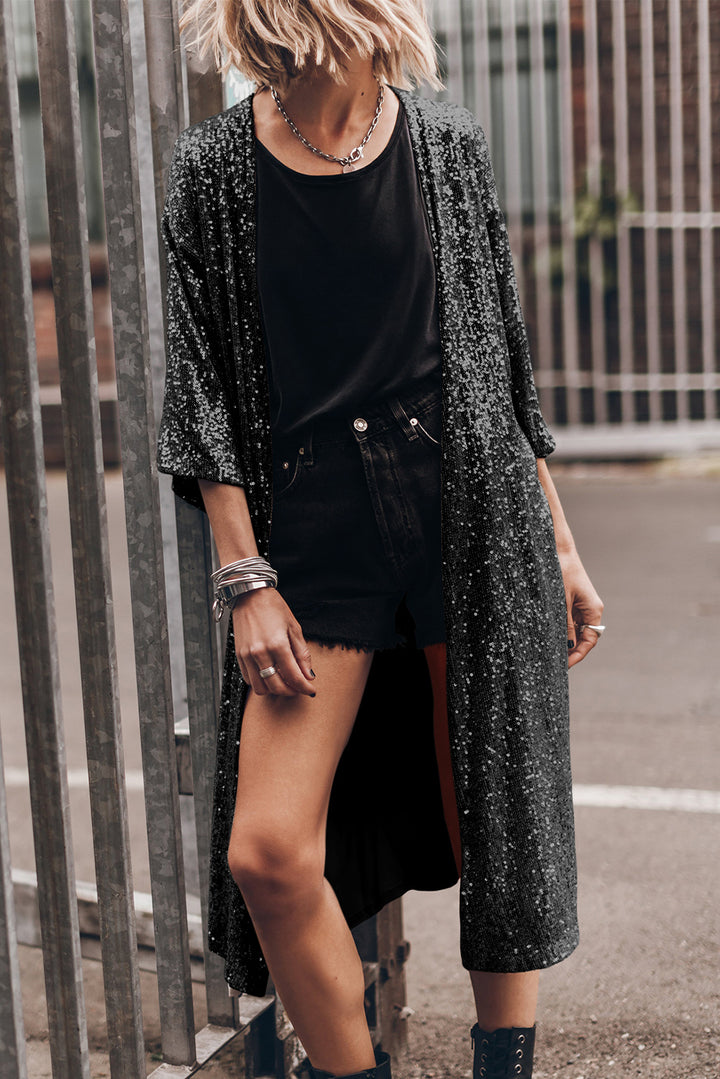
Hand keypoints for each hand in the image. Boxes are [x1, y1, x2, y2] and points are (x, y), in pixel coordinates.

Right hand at [230, 587, 316, 696]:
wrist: (250, 595)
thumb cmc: (273, 607)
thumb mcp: (294, 628)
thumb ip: (302, 654)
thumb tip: (308, 675)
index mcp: (277, 644)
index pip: (293, 676)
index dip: (304, 687)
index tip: (311, 690)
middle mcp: (260, 653)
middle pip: (276, 687)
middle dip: (291, 691)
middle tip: (298, 688)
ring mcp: (247, 656)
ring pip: (260, 687)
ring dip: (274, 690)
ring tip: (284, 682)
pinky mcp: (238, 656)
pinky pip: (249, 679)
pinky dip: (261, 682)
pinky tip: (270, 675)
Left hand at [557, 547, 604, 668]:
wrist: (559, 550)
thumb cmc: (561, 572)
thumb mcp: (561, 602)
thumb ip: (565, 625)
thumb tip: (566, 647)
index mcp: (593, 610)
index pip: (589, 640)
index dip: (578, 655)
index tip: (566, 666)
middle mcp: (590, 610)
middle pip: (584, 638)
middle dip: (571, 652)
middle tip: (556, 664)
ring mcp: (582, 606)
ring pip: (576, 631)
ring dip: (565, 642)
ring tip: (551, 654)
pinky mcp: (573, 602)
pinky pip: (570, 622)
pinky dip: (562, 631)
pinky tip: (551, 638)